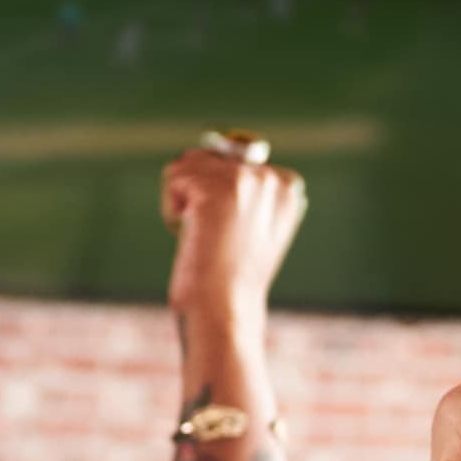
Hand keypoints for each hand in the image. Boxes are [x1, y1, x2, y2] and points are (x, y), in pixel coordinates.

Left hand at [165, 140, 307, 327]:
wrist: (226, 308)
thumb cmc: (232, 278)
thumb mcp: (251, 226)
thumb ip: (241, 189)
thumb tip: (204, 152)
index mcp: (288, 186)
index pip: (230, 161)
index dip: (217, 197)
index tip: (233, 234)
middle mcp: (270, 177)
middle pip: (206, 158)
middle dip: (198, 196)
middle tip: (217, 238)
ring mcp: (243, 180)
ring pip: (186, 166)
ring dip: (183, 202)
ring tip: (205, 236)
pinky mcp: (213, 188)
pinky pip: (173, 179)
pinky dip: (172, 211)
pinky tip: (194, 236)